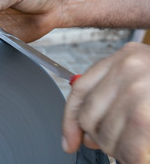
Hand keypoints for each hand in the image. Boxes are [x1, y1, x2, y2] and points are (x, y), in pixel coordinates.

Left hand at [63, 42, 149, 163]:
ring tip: (136, 148)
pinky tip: (140, 155)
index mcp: (125, 57)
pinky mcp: (147, 118)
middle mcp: (130, 68)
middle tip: (115, 145)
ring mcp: (143, 91)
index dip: (69, 120)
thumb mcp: (142, 81)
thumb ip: (112, 99)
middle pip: (90, 115)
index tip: (69, 141)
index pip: (80, 90)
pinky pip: (129, 149)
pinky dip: (132, 158)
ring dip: (117, 150)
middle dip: (98, 138)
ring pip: (106, 135)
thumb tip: (83, 135)